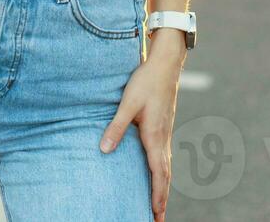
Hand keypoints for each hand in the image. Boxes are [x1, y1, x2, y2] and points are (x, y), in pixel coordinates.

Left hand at [99, 45, 181, 221]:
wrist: (165, 64)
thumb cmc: (146, 82)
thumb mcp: (127, 104)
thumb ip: (116, 127)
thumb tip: (103, 150)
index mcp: (155, 136)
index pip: (158, 174)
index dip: (157, 195)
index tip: (155, 214)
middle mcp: (163, 138)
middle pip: (165, 176)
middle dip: (161, 199)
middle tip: (158, 219)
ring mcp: (166, 133)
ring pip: (166, 167)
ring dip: (163, 187)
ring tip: (158, 204)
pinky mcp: (164, 127)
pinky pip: (165, 157)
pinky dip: (163, 172)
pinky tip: (158, 174)